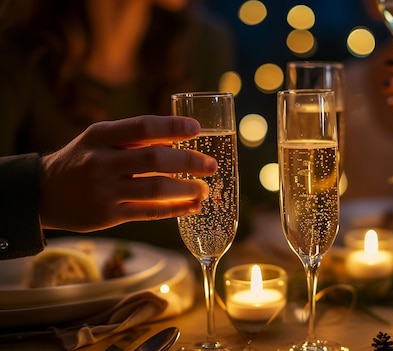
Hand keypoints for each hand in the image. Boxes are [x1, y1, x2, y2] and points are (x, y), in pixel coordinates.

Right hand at [39, 115, 216, 231]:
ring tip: (205, 188)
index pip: (142, 127)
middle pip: (154, 159)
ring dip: (186, 189)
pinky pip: (149, 213)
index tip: (197, 128)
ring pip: (155, 189)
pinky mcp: (108, 215)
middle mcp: (101, 162)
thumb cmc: (81, 160)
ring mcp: (104, 190)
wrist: (42, 193)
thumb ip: (133, 139)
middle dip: (189, 162)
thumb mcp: (97, 140)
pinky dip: (175, 209)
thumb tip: (179, 138)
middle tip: (211, 165)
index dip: (172, 126)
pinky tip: (192, 206)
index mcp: (100, 136)